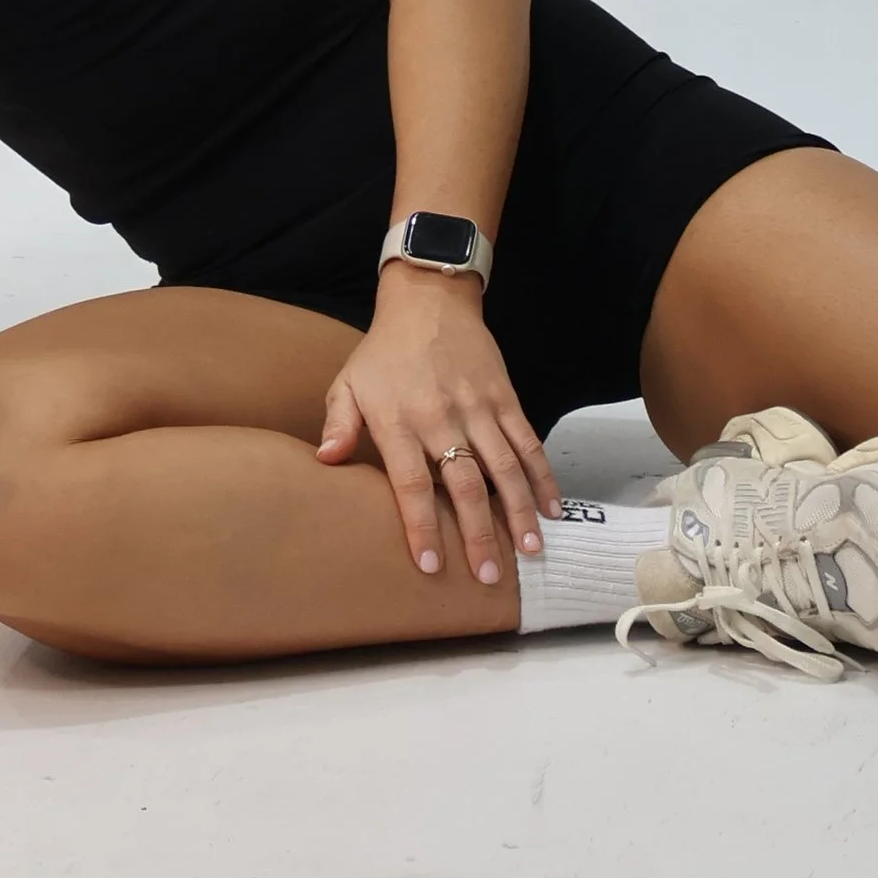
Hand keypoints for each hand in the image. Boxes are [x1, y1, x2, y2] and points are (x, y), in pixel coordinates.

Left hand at [314, 274, 561, 582]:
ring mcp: (478, 407)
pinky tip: (551, 508)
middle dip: (479, 533)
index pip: (411, 482)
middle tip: (488, 576)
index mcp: (398, 419)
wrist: (430, 302)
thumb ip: (339, 424)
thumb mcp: (349, 383)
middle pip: (465, 482)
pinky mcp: (505, 398)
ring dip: (519, 511)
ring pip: (505, 466)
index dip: (421, 524)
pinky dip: (542, 476)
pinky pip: (527, 442)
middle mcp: (441, 416)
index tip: (430, 565)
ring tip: (530, 551)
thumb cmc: (384, 353)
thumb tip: (326, 460)